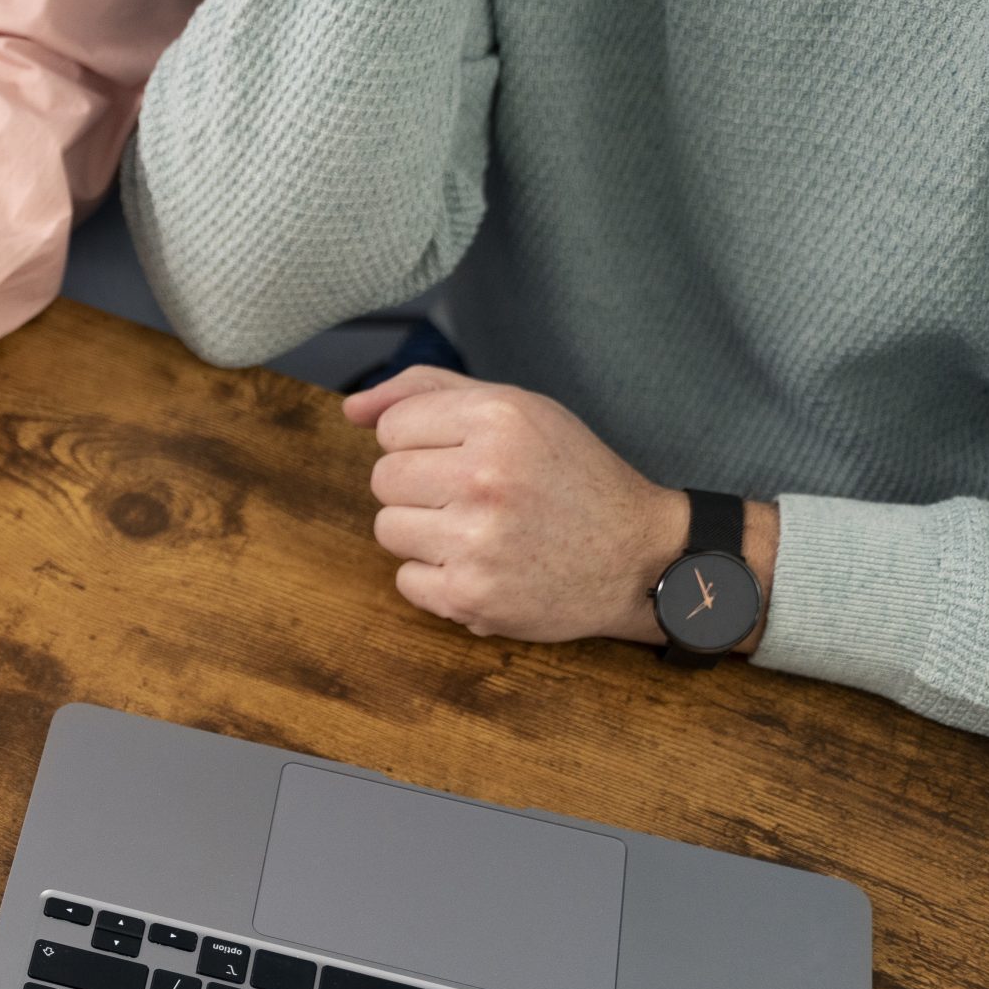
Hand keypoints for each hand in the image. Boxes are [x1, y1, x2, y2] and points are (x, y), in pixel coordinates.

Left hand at [344, 365, 774, 648]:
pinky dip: (438, 578)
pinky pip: (406, 581)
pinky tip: (484, 566)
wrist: (637, 557)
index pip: (391, 427)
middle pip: (383, 479)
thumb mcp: (518, 409)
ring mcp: (477, 540)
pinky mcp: (471, 595)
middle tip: (474, 498)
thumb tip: (350, 409)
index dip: (422, 444)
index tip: (465, 457)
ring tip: (480, 532)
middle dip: (419, 489)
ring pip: (387, 529)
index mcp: (498, 417)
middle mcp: (485, 475)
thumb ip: (427, 393)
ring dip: (424, 534)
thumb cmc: (571, 476)